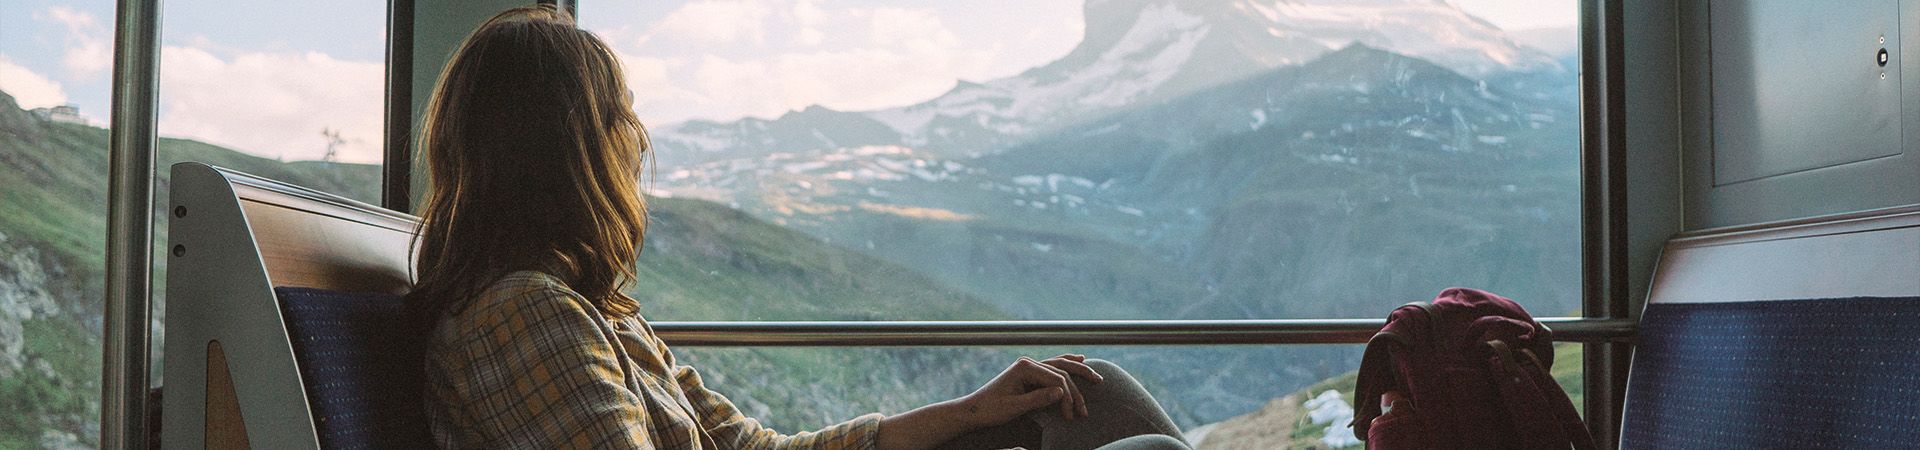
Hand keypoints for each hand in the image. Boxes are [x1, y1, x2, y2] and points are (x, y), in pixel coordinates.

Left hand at [956, 354, 1104, 426]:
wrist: (973, 410)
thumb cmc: (991, 410)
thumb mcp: (1014, 408)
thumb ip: (1038, 399)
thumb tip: (1062, 392)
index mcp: (1024, 367)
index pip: (1057, 380)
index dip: (1068, 399)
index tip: (1071, 417)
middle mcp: (1028, 362)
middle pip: (1062, 372)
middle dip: (1077, 390)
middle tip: (1086, 410)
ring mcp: (1028, 365)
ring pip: (1060, 366)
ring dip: (1078, 373)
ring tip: (1097, 378)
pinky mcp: (1029, 372)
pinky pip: (1053, 366)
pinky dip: (1067, 364)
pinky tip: (1080, 360)